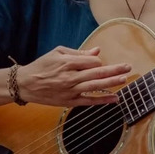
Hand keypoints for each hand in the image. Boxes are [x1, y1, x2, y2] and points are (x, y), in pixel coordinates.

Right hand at [16, 46, 130, 106]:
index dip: (97, 61)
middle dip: (115, 69)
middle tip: (128, 67)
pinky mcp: (69, 101)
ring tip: (124, 79)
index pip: (92, 61)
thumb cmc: (41, 66)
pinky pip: (89, 101)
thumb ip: (78, 53)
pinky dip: (103, 100)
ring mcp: (71, 90)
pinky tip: (114, 98)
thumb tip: (97, 51)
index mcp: (67, 62)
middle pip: (98, 72)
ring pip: (96, 86)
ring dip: (112, 83)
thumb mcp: (57, 53)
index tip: (97, 62)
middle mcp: (71, 76)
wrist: (26, 84)